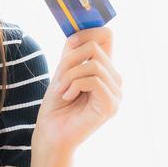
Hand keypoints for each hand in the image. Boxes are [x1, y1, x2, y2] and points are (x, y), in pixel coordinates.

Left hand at [31, 25, 121, 158]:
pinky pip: (94, 80)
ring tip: (62, 91)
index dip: (88, 32)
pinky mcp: (111, 105)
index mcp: (105, 70)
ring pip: (93, 64)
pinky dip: (74, 85)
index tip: (69, 43)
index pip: (107, 36)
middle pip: (96, 47)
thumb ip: (72, 53)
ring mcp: (116, 93)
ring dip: (69, 75)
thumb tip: (78, 31)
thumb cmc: (56, 107)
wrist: (51, 135)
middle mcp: (114, 80)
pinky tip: (68, 97)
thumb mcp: (63, 73)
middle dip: (69, 60)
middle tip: (59, 79)